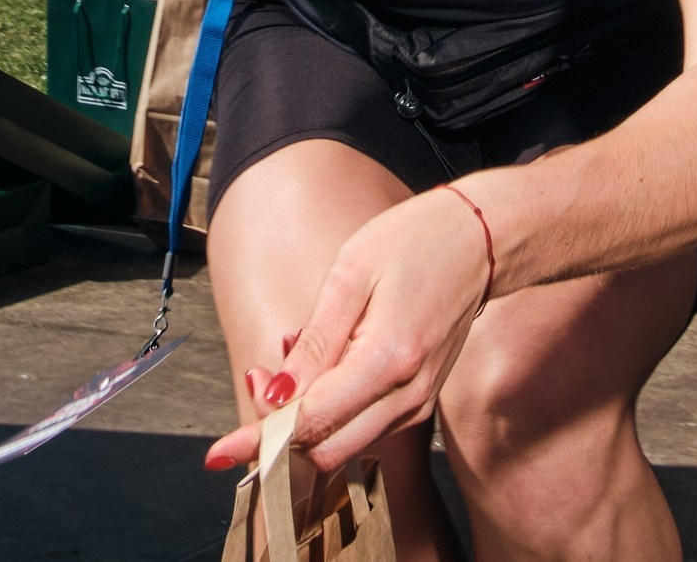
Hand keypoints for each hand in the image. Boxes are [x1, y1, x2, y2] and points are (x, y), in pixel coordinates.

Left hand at [205, 185, 494, 473]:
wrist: (478, 242)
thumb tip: (276, 395)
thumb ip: (315, 344)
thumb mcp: (349, 276)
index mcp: (389, 361)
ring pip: (344, 445)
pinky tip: (324, 361)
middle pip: (326, 451)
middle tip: (259, 376)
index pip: (311, 423)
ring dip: (305, 418)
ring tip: (295, 352)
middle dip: (279, 429)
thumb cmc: (415, 244)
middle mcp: (408, 396)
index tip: (218, 453)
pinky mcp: (418, 402)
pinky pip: (363, 426)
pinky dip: (331, 409)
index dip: (259, 438)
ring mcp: (417, 405)